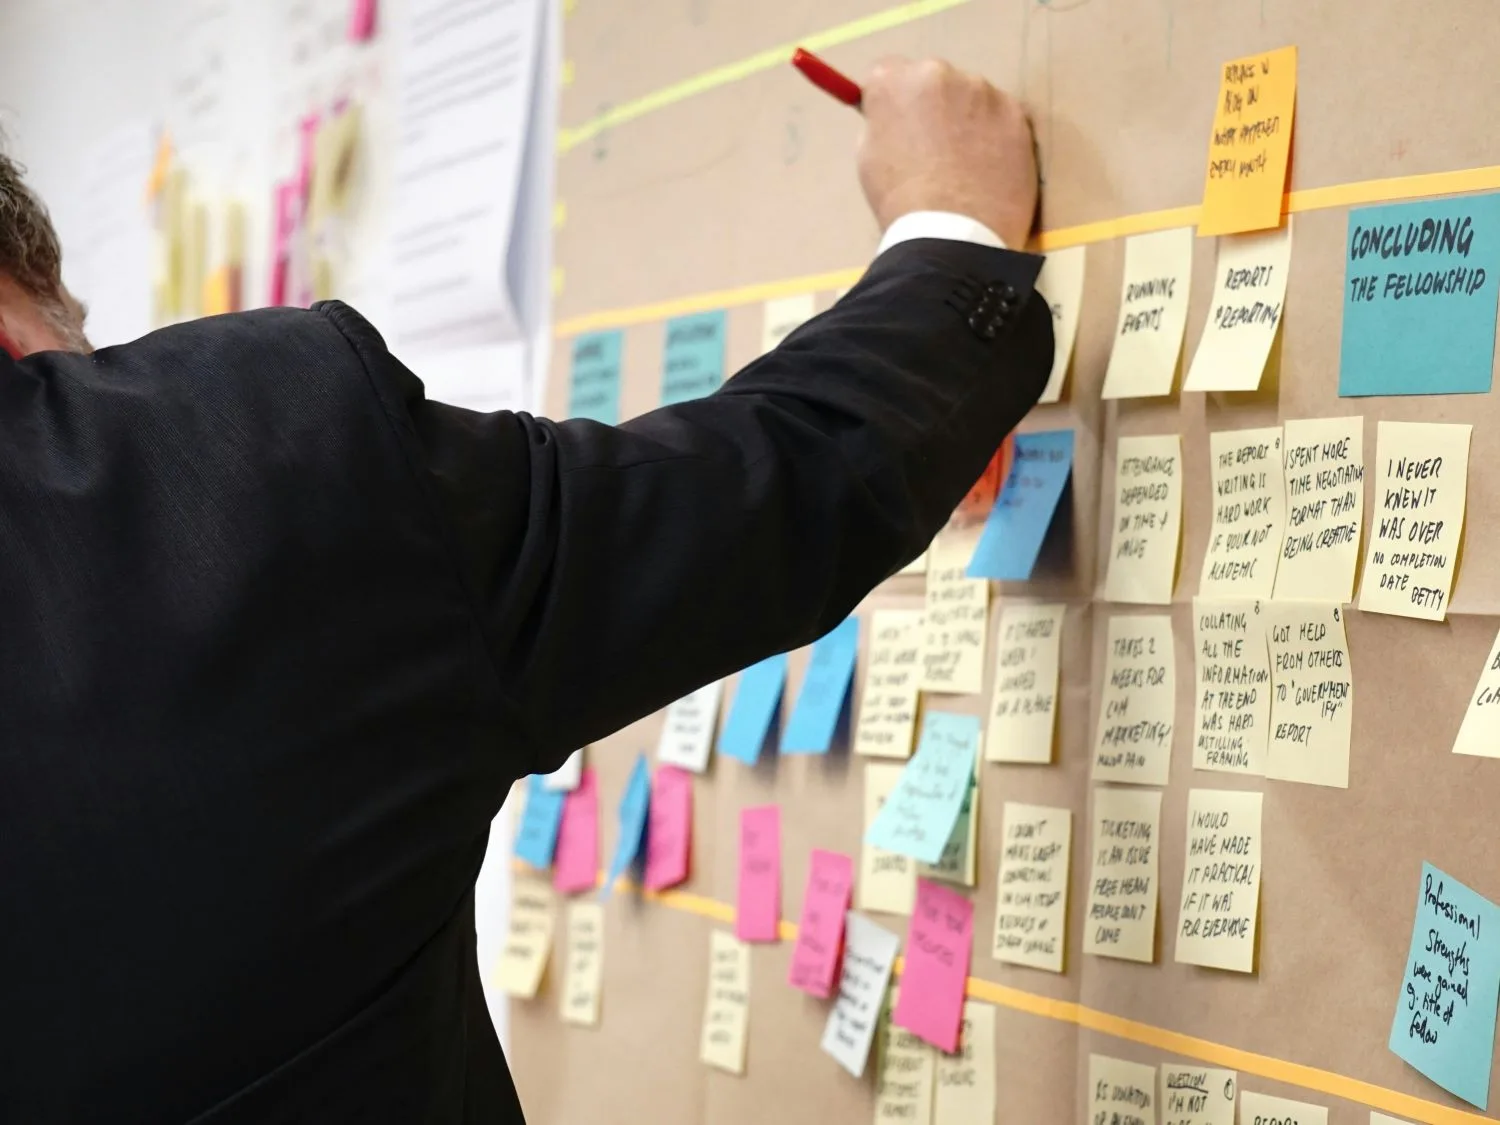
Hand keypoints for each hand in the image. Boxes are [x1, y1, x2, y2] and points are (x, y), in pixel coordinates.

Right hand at [857, 58, 1037, 248]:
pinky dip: (996, 136)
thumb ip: (882, 124)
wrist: (953, 235)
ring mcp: (983, 91)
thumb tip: (894, 118)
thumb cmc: (901, 203)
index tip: (899, 123)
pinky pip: (1002, 118)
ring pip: (972, 97)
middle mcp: (939, 73)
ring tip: (965, 166)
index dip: (894, 101)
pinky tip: (989, 170)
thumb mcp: (869, 158)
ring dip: (968, 120)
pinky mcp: (1017, 114)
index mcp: (894, 81)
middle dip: (934, 106)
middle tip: (934, 149)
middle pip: (934, 81)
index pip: (889, 72)